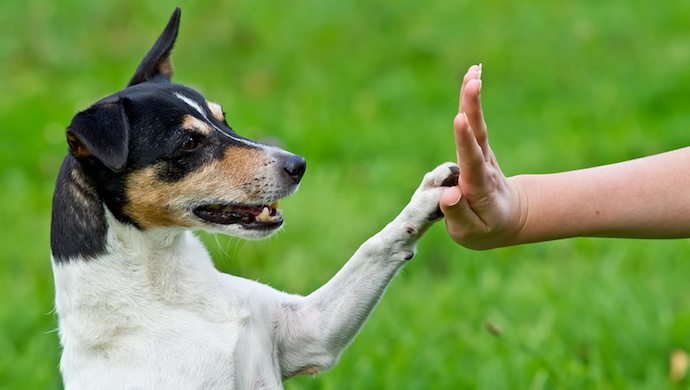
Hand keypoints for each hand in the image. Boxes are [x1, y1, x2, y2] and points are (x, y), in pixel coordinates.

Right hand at [439, 65, 525, 249]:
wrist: (509, 217)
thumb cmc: (485, 228)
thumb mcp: (471, 233)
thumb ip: (459, 214)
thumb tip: (449, 194)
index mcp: (479, 188)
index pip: (471, 162)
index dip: (465, 141)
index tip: (460, 120)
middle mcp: (483, 166)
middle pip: (478, 135)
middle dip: (473, 108)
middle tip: (473, 82)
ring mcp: (482, 154)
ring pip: (477, 124)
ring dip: (473, 98)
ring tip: (473, 71)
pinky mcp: (478, 147)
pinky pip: (474, 122)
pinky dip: (471, 99)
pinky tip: (472, 75)